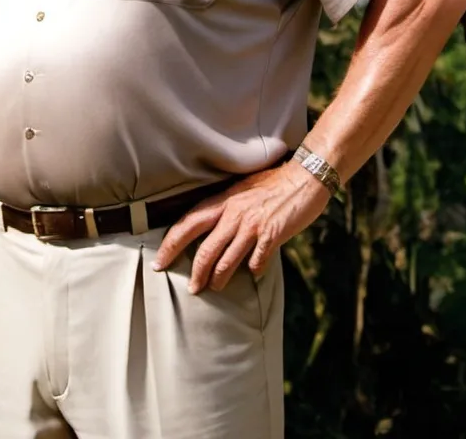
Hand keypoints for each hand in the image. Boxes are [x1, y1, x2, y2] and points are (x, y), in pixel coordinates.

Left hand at [152, 162, 331, 292]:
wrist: (304, 177)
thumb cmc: (273, 183)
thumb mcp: (242, 190)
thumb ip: (227, 209)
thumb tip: (214, 230)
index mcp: (223, 200)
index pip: (188, 223)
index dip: (171, 243)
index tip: (160, 261)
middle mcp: (233, 213)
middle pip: (205, 248)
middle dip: (195, 271)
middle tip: (191, 288)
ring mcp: (252, 225)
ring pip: (227, 260)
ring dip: (219, 278)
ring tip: (215, 287)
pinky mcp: (271, 235)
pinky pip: (256, 261)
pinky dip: (253, 270)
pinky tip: (253, 274)